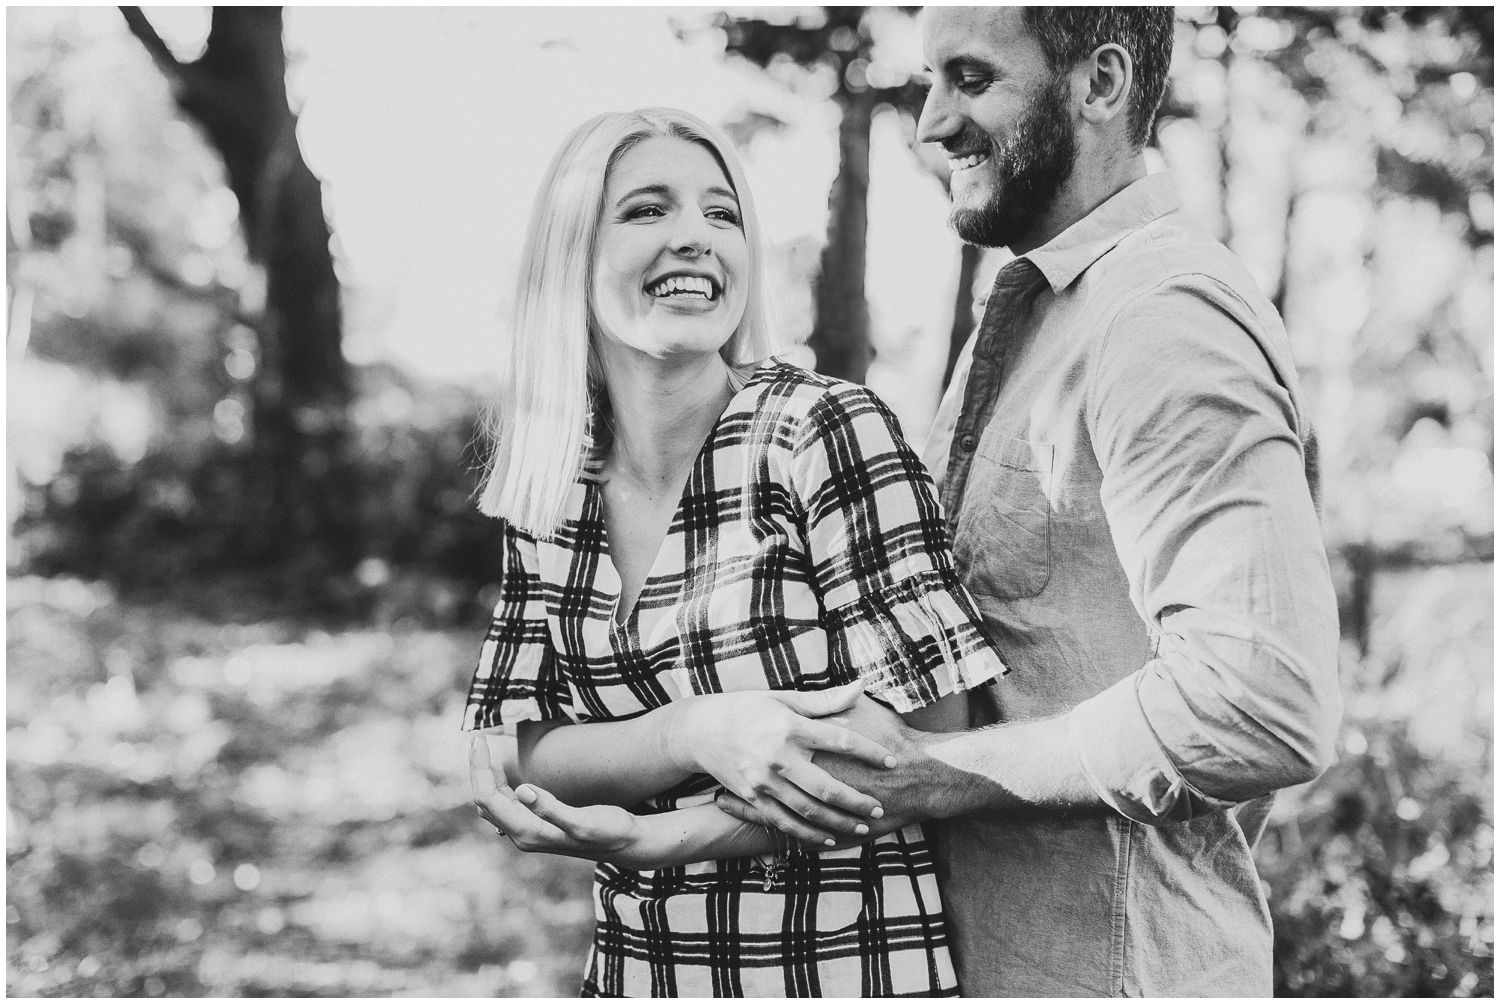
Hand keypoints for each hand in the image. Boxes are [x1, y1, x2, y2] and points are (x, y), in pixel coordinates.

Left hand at [469, 736, 641, 863]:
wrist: (626, 844)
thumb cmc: (609, 831)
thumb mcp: (583, 821)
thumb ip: (551, 808)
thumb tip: (522, 789)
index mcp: (528, 833)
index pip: (489, 798)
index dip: (480, 768)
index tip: (480, 740)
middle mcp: (522, 836)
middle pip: (485, 800)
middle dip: (477, 768)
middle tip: (477, 738)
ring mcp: (527, 832)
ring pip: (492, 803)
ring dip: (484, 775)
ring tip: (482, 748)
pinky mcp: (535, 825)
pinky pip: (504, 804)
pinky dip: (496, 783)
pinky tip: (499, 769)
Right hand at [716, 696, 926, 841]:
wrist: (699, 730)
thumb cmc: (747, 708)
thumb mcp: (783, 698)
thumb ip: (824, 701)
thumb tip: (861, 687)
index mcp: (790, 727)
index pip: (839, 740)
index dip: (868, 752)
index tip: (892, 762)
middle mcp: (778, 756)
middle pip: (826, 786)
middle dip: (857, 800)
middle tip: (880, 808)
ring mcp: (763, 781)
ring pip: (808, 810)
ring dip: (838, 822)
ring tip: (862, 827)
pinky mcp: (752, 798)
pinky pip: (784, 822)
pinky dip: (807, 833)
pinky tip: (827, 839)